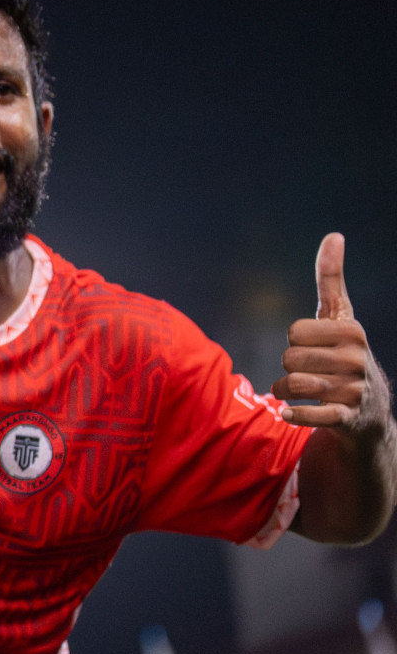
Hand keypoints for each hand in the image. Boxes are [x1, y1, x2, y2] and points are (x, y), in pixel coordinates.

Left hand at [273, 233, 391, 437]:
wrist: (368, 412)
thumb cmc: (345, 355)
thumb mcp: (341, 317)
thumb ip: (332, 280)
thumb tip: (333, 235)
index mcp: (353, 331)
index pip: (294, 332)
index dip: (296, 341)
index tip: (314, 347)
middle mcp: (357, 360)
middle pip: (289, 359)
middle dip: (289, 367)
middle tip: (307, 372)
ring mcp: (354, 390)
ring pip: (291, 385)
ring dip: (284, 391)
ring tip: (296, 392)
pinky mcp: (346, 418)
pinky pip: (309, 415)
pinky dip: (293, 415)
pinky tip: (288, 414)